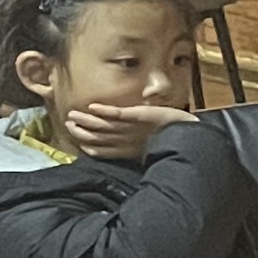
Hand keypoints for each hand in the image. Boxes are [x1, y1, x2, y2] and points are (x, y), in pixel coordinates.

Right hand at [69, 101, 195, 152]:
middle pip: (97, 137)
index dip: (86, 144)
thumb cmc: (170, 140)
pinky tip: (92, 107)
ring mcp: (132, 128)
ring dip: (86, 120)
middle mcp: (126, 140)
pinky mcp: (139, 115)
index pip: (101, 150)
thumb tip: (120, 146)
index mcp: (128, 150)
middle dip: (80, 131)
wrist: (189, 134)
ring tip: (73, 114)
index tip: (75, 139)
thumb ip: (132, 147)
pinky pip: (118, 113)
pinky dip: (104, 110)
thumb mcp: (148, 147)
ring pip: (102, 125)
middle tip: (68, 122)